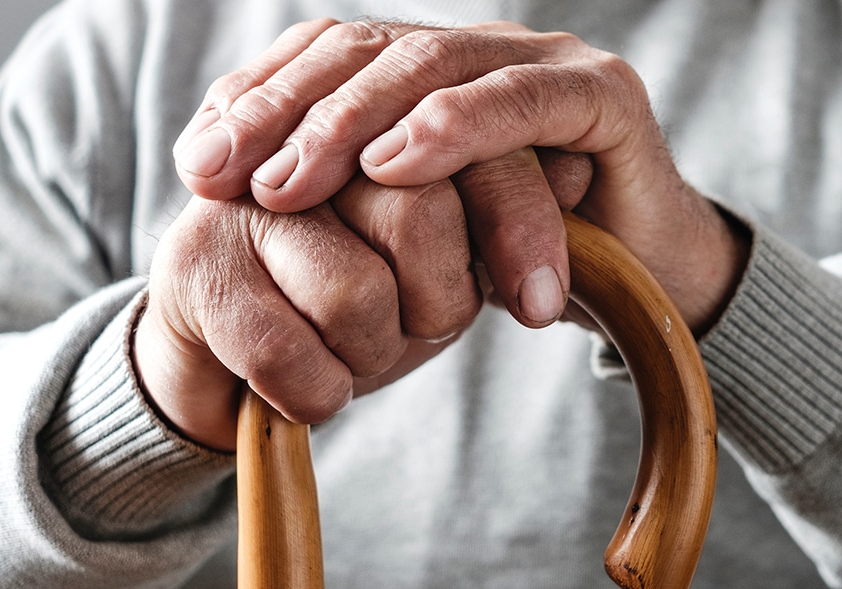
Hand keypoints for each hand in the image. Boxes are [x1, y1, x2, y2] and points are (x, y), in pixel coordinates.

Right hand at [137, 148, 591, 450]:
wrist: (238, 356)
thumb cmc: (358, 295)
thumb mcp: (444, 253)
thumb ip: (499, 204)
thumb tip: (578, 166)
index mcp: (375, 117)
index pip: (471, 148)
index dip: (517, 225)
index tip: (541, 306)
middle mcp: (304, 137)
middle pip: (419, 215)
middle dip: (439, 301)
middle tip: (424, 325)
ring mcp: (240, 198)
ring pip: (357, 295)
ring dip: (375, 352)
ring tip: (352, 347)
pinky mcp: (189, 265)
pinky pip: (286, 354)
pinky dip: (318, 393)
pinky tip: (307, 383)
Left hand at [173, 19, 748, 335]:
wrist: (640, 284)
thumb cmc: (518, 258)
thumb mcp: (411, 230)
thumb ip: (341, 191)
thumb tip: (220, 169)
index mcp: (434, 71)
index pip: (332, 55)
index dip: (261, 99)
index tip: (201, 164)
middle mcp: (484, 53)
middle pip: (371, 50)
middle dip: (292, 114)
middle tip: (236, 179)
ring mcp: (546, 64)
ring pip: (435, 64)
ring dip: (356, 122)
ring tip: (296, 183)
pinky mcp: (605, 95)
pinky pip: (524, 99)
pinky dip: (458, 126)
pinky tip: (399, 162)